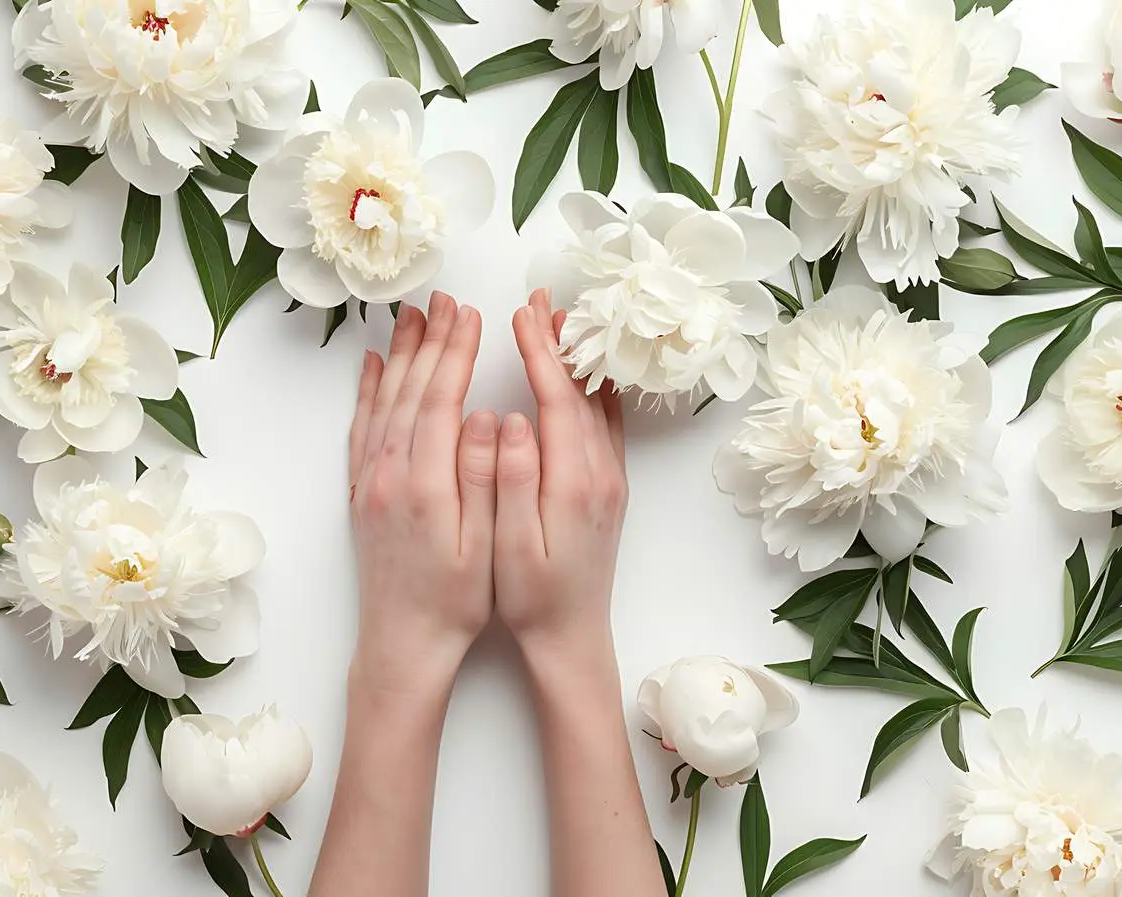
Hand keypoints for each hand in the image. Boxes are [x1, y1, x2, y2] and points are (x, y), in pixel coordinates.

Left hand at [349, 292, 496, 690]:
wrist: (404, 642)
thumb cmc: (455, 602)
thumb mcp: (481, 544)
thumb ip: (481, 477)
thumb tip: (484, 416)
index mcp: (422, 484)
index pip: (440, 400)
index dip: (457, 354)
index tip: (472, 316)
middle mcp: (387, 474)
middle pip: (410, 390)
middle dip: (431, 341)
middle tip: (447, 299)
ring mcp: (369, 481)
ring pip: (384, 402)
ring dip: (401, 355)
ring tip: (414, 316)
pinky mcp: (362, 492)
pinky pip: (362, 428)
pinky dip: (369, 392)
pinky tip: (376, 367)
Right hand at [494, 289, 626, 654]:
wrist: (572, 637)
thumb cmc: (533, 598)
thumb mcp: (512, 546)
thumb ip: (513, 482)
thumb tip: (512, 423)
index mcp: (575, 483)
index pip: (559, 402)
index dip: (540, 354)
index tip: (520, 316)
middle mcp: (601, 473)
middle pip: (584, 391)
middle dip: (560, 342)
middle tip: (540, 298)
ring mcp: (610, 478)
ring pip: (599, 402)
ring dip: (579, 359)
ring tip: (561, 319)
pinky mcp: (608, 486)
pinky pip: (605, 421)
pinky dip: (592, 386)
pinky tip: (582, 371)